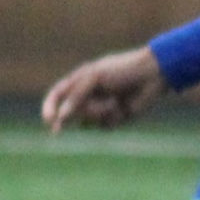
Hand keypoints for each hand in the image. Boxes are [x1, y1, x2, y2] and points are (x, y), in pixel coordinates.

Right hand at [41, 45, 164, 130]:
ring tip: (114, 103)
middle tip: (61, 128)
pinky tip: (122, 108)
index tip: (48, 120)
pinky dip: (111, 119)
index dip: (50, 107)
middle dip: (73, 116)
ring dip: (98, 114)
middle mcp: (88, 95)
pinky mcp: (114, 118)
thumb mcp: (94, 78)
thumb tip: (61, 116)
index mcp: (81, 80)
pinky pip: (104, 127)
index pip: (58, 95)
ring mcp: (100, 107)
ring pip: (88, 122)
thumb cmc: (122, 70)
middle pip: (71, 112)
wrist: (151, 76)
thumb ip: (76, 96)